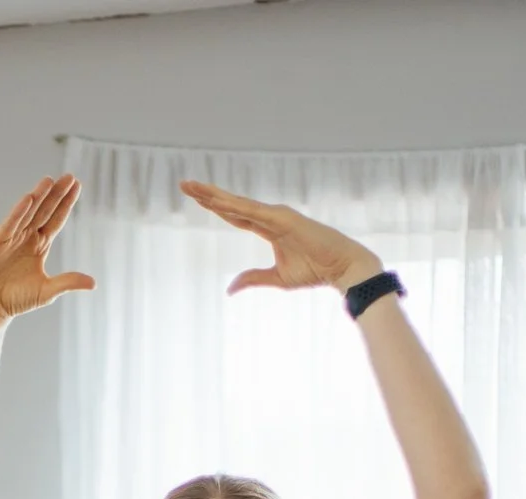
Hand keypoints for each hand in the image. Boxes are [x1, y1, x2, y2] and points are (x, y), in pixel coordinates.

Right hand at [0, 174, 95, 325]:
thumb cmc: (14, 301)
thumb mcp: (46, 291)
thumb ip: (68, 282)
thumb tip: (93, 283)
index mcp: (38, 246)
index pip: (55, 220)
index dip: (66, 204)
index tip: (77, 186)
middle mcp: (24, 238)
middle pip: (44, 211)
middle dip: (56, 195)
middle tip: (69, 177)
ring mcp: (8, 238)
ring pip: (26, 213)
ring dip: (38, 197)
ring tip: (50, 181)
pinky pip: (8, 224)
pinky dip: (18, 212)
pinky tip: (28, 199)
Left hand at [180, 180, 385, 296]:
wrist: (341, 268)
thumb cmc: (315, 270)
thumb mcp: (276, 277)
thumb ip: (253, 278)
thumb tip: (230, 288)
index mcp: (269, 228)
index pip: (236, 214)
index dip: (215, 206)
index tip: (196, 197)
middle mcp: (271, 216)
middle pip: (232, 204)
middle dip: (207, 194)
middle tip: (184, 183)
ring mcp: (277, 215)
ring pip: (238, 204)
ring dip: (214, 195)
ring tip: (192, 186)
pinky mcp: (283, 218)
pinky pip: (252, 211)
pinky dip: (233, 205)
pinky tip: (214, 200)